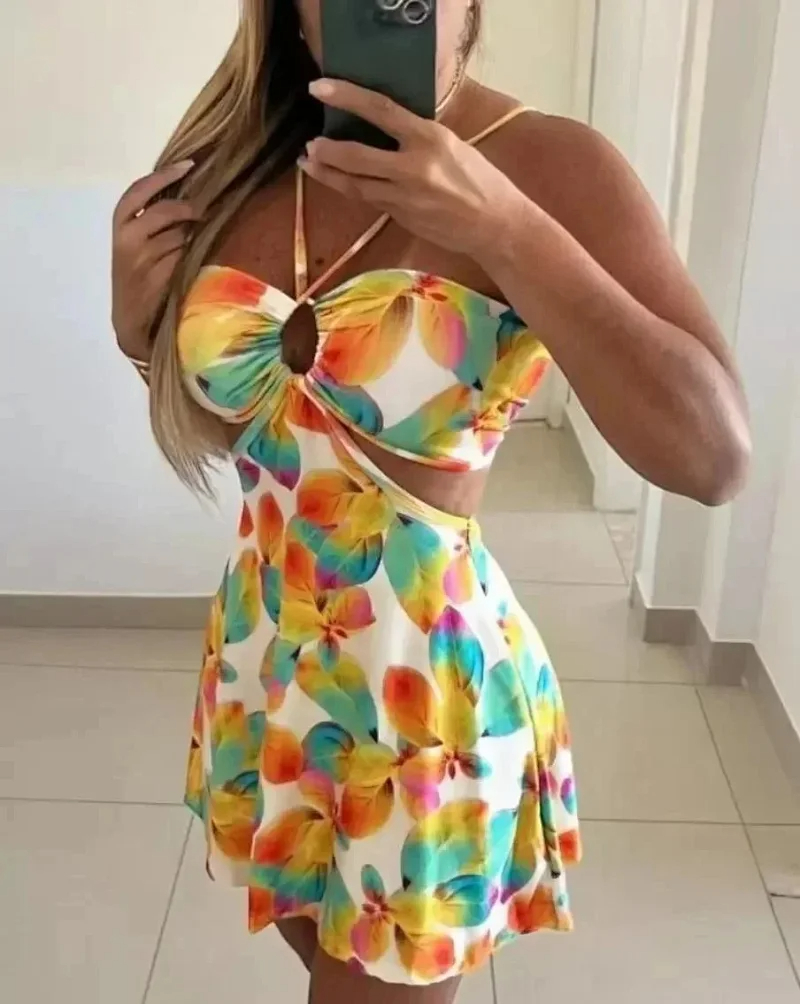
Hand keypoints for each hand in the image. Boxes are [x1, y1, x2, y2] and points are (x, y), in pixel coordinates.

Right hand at [111, 160, 199, 359]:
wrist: (131, 320)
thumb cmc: (137, 278)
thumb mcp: (136, 246)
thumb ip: (152, 222)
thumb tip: (187, 196)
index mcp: (119, 226)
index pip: (139, 192)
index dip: (163, 176)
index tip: (188, 165)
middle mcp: (127, 240)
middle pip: (164, 211)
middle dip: (187, 209)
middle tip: (203, 211)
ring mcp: (143, 259)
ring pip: (178, 235)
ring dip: (190, 237)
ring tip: (192, 244)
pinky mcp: (158, 277)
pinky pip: (183, 256)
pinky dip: (191, 254)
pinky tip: (194, 258)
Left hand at [301, 79, 528, 258]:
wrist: (494, 224)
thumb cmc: (478, 179)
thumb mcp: (451, 144)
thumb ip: (417, 136)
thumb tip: (383, 127)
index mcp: (429, 138)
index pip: (380, 110)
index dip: (346, 97)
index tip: (319, 89)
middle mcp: (414, 167)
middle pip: (357, 156)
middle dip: (328, 150)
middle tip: (310, 143)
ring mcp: (405, 197)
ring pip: (356, 185)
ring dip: (329, 174)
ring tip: (311, 164)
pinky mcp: (401, 218)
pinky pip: (370, 200)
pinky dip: (352, 189)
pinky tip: (340, 182)